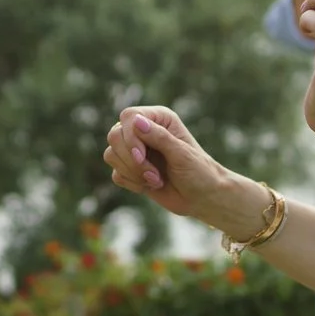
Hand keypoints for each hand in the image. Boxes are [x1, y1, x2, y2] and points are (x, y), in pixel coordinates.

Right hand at [102, 107, 268, 234]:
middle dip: (131, 160)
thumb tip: (135, 121)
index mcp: (159, 119)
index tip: (142, 157)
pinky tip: (150, 186)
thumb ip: (159, 137)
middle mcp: (144, 131)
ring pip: (111, 154)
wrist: (203, 198)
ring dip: (132, 172)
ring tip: (156, 180)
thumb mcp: (182, 154)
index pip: (129, 117)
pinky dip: (131, 182)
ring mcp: (136, 150)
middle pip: (115, 136)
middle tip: (153, 174)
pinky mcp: (131, 169)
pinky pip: (115, 173)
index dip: (130, 137)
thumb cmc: (199, 172)